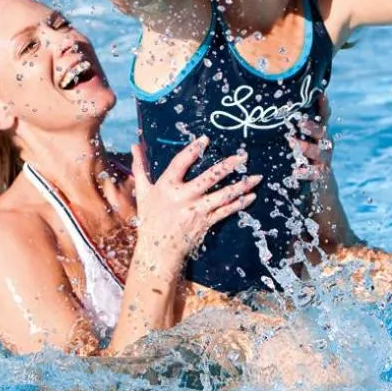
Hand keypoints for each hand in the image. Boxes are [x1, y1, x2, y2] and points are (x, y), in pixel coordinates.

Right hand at [131, 138, 261, 268]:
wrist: (158, 250)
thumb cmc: (151, 218)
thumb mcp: (142, 192)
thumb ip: (140, 167)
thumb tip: (135, 144)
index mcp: (167, 187)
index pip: (180, 163)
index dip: (192, 150)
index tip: (205, 139)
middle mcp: (183, 197)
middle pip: (209, 177)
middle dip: (228, 165)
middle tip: (243, 155)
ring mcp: (196, 211)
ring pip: (223, 195)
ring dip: (241, 185)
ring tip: (256, 176)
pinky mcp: (205, 223)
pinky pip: (225, 211)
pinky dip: (239, 204)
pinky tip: (251, 196)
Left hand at [287, 94, 333, 182]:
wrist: (318, 182)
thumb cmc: (303, 154)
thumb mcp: (301, 138)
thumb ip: (291, 125)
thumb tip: (269, 107)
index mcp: (320, 131)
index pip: (324, 116)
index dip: (323, 105)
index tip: (321, 94)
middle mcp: (325, 142)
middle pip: (322, 132)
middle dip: (312, 126)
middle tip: (300, 122)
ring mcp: (325, 159)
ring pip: (319, 151)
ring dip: (307, 147)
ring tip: (294, 144)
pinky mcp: (321, 175)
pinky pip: (315, 173)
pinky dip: (305, 172)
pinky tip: (295, 172)